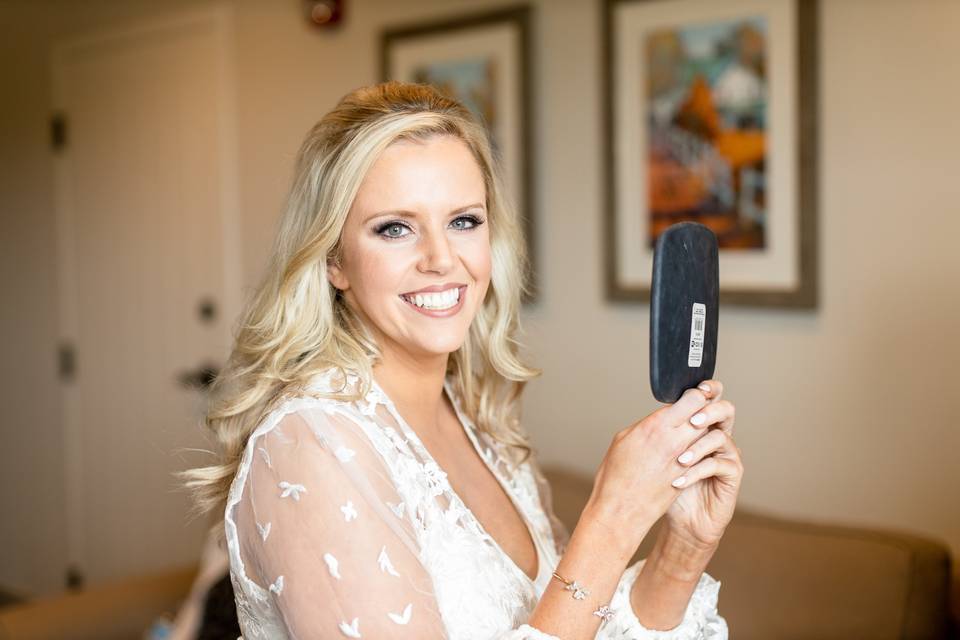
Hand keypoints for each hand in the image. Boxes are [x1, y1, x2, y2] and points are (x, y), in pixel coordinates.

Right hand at [584, 384, 725, 551]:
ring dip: (703, 432)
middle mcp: (673, 441)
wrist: (620, 511)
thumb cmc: (615, 476)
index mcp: (656, 426)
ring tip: (696, 431)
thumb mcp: (624, 440)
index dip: (697, 395)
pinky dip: (700, 451)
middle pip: (705, 416)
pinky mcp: (686, 476)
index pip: (692, 400)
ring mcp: (682, 459)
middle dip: (704, 411)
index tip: (694, 396)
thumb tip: (660, 420)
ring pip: (706, 435)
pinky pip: (702, 456)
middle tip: (701, 411)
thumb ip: (647, 425)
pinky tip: (693, 452)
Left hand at [662, 380, 742, 550]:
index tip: (697, 388)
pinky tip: (678, 480)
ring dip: (697, 446)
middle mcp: (717, 436)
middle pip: (724, 411)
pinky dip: (697, 471)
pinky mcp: (732, 475)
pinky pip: (719, 465)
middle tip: (692, 421)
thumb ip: (662, 431)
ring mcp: (727, 455)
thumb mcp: (659, 454)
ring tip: (678, 460)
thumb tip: (656, 410)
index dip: (707, 390)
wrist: (680, 518)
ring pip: (721, 437)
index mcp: (700, 426)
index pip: (709, 400)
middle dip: (708, 411)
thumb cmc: (667, 484)